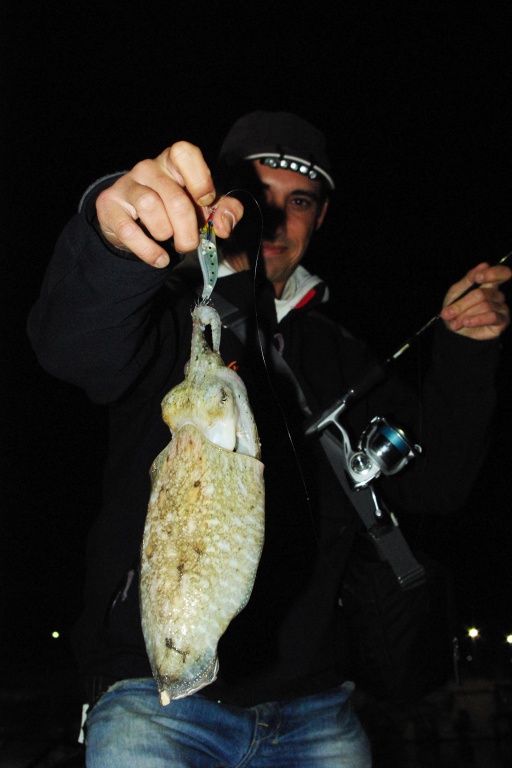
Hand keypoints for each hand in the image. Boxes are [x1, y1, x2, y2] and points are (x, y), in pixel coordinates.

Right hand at [95, 142, 243, 267]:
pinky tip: (159, 258)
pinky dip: (149, 251)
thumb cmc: (172, 211)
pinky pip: (129, 231)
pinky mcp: (109, 205)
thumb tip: (224, 226)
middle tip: (188, 243)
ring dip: (165, 233)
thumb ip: (224, 212)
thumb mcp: (202, 209)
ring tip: (167, 241)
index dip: (200, 179)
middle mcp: (148, 168)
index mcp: (173, 163)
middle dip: (187, 229)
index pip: (185, 152)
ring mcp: (127, 185)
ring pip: (150, 206)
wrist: (132, 225)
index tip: (205, 202)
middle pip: (174, 196)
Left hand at [439, 261, 510, 339]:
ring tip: (455, 322)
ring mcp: (502, 307)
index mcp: (489, 284)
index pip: (501, 273)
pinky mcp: (502, 320)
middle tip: (447, 313)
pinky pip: (492, 316)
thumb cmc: (457, 309)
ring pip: (485, 305)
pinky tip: (466, 322)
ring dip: (465, 314)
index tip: (478, 278)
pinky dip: (476, 319)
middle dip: (462, 304)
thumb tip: (484, 264)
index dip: (492, 273)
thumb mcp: (456, 293)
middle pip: (482, 293)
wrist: (455, 331)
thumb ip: (468, 280)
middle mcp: (497, 295)